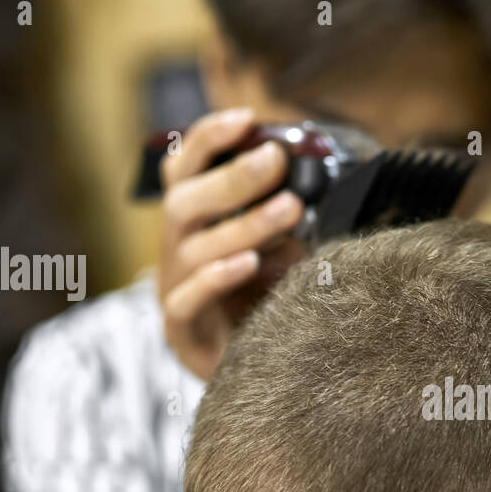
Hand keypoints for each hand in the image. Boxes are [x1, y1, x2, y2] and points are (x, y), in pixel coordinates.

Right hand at [158, 107, 306, 379]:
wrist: (252, 373)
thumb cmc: (263, 302)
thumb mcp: (279, 249)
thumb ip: (284, 214)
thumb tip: (316, 177)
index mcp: (192, 223)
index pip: (183, 169)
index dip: (207, 139)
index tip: (246, 119)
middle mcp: (176, 249)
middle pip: (185, 201)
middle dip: (233, 178)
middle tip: (276, 161)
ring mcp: (174, 288)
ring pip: (193, 248)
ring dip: (244, 224)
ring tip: (290, 210)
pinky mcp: (182, 330)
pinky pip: (187, 299)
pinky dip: (217, 278)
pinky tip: (248, 263)